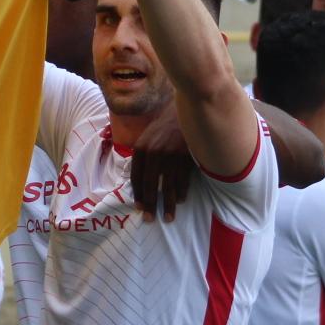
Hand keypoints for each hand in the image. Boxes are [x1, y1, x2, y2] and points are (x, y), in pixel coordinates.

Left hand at [128, 101, 195, 222]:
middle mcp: (153, 152)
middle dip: (150, 204)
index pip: (136, 177)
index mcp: (141, 148)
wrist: (187, 105)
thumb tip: (139, 176)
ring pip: (167, 185)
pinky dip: (182, 191)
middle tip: (150, 219)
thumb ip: (144, 154)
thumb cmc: (167, 122)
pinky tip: (180, 200)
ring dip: (168, 203)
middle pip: (149, 184)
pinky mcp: (186, 155)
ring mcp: (170, 154)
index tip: (140, 208)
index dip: (138, 194)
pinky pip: (183, 179)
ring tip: (168, 217)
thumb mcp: (149, 135)